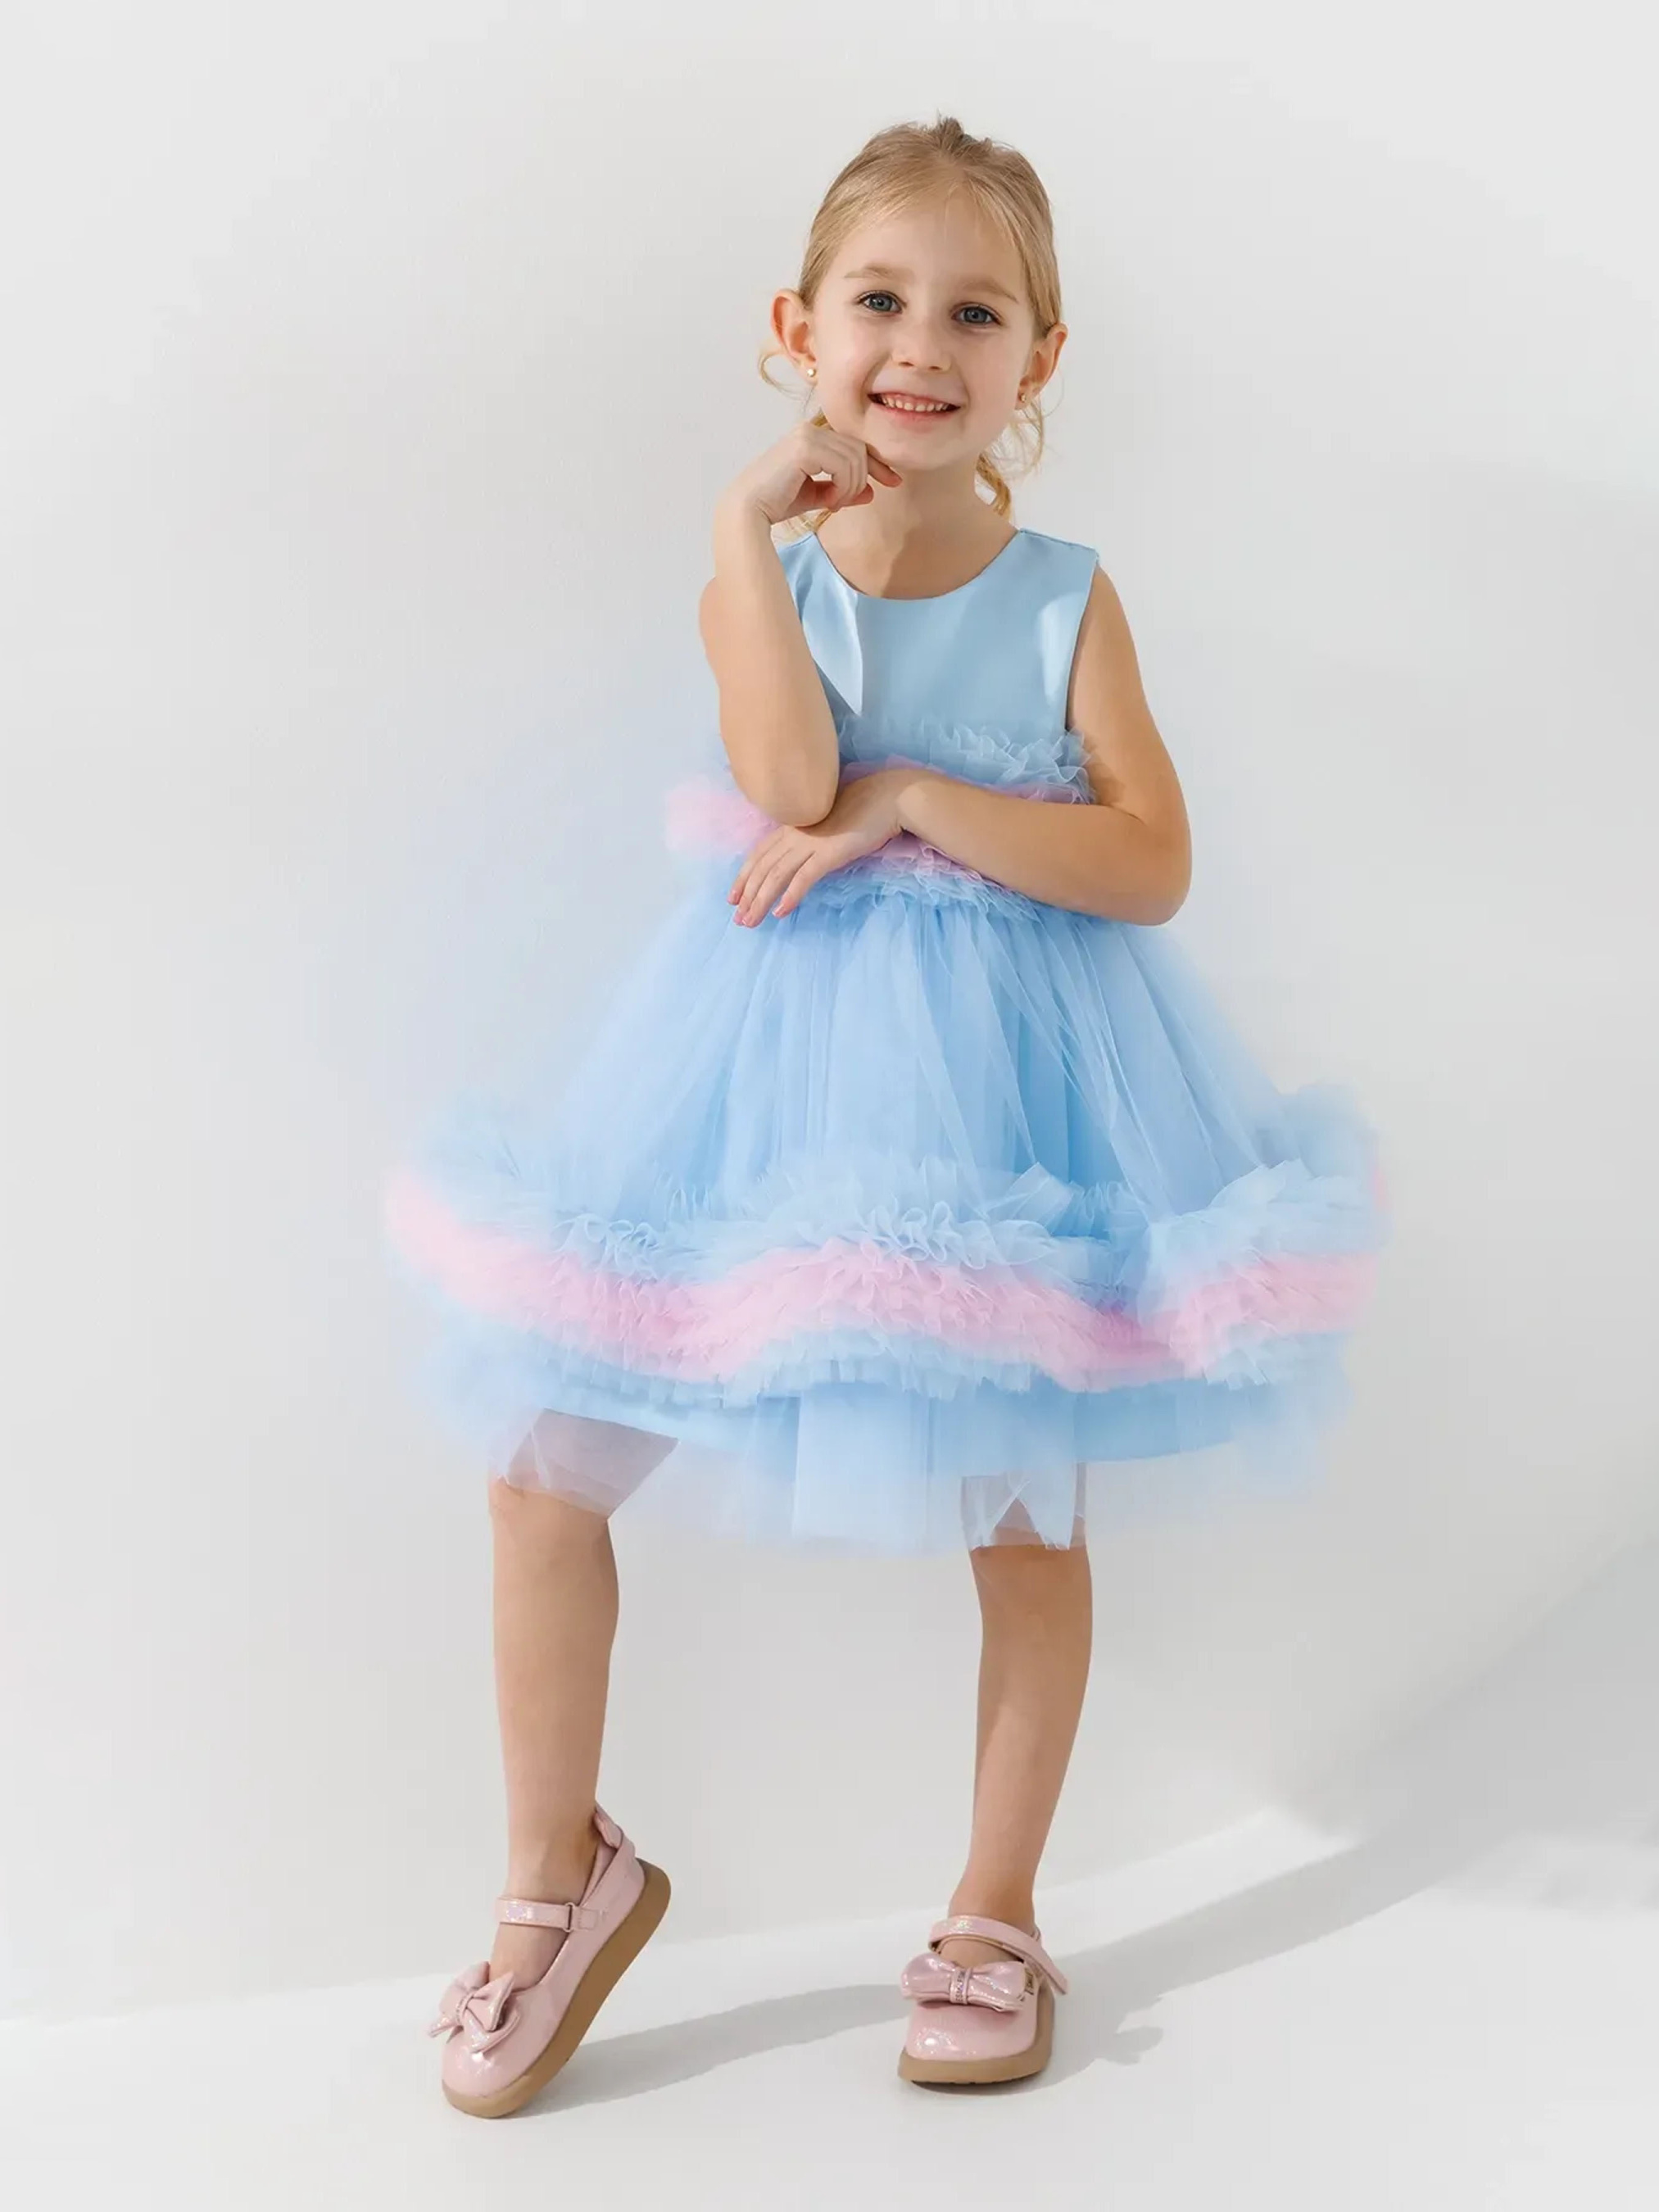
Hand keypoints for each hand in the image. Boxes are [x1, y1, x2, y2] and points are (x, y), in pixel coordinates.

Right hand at [717, 422, 903, 530]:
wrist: (748, 510)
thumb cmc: (776, 503)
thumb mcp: (817, 496)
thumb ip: (843, 490)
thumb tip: (871, 493)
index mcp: (811, 435)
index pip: (855, 442)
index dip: (877, 462)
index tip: (893, 481)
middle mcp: (810, 429)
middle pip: (860, 449)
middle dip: (865, 477)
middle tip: (846, 502)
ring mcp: (807, 435)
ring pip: (855, 458)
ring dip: (851, 487)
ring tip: (833, 503)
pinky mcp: (805, 447)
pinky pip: (844, 466)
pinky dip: (843, 487)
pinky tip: (829, 501)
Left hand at [728, 769, 920, 923]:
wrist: (887, 799)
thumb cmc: (863, 809)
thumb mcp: (827, 823)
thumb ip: (810, 838)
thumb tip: (803, 856)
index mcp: (792, 824)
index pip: (759, 854)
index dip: (743, 876)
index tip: (733, 897)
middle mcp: (795, 833)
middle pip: (762, 867)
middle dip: (747, 895)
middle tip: (738, 919)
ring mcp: (811, 843)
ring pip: (776, 875)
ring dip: (760, 901)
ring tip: (751, 922)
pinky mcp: (829, 853)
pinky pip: (803, 878)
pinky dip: (790, 896)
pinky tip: (781, 913)